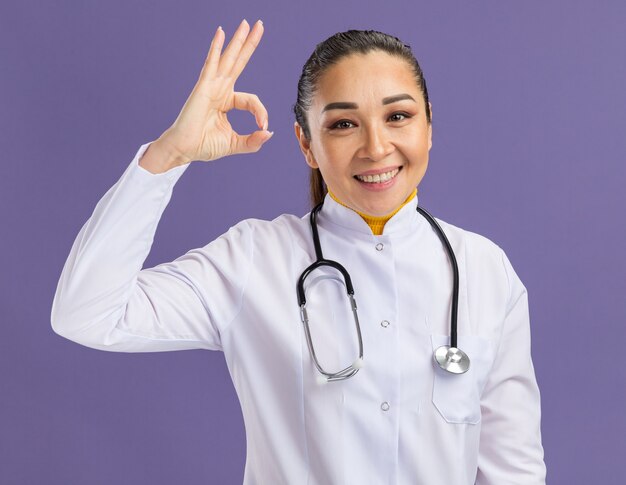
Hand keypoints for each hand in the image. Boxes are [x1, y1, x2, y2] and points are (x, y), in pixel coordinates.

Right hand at [158, 19, 271, 163]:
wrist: (184, 150)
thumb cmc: (204, 146)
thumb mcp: (234, 144)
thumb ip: (253, 141)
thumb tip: (269, 132)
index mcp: (227, 102)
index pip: (251, 100)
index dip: (261, 112)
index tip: (263, 126)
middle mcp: (220, 90)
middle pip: (239, 63)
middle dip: (249, 44)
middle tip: (260, 25)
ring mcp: (211, 87)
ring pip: (228, 59)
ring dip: (237, 41)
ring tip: (246, 23)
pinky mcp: (203, 87)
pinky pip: (212, 64)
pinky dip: (216, 48)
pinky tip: (221, 32)